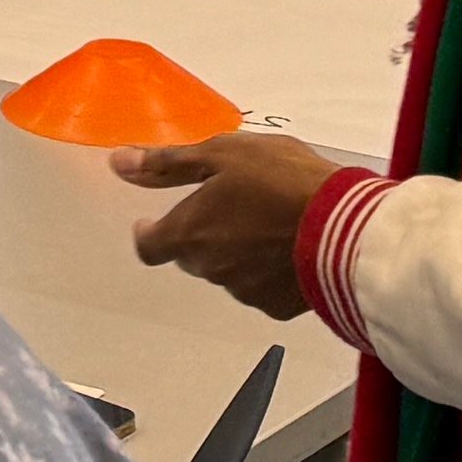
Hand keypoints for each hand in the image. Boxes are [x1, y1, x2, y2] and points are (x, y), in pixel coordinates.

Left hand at [123, 131, 341, 311]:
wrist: (344, 227)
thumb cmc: (281, 181)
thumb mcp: (222, 154)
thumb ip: (168, 163)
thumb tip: (118, 163)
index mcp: (189, 233)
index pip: (150, 246)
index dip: (149, 234)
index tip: (152, 223)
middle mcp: (210, 269)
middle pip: (190, 255)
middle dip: (200, 234)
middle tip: (230, 206)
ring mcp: (245, 292)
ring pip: (226, 271)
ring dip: (234, 251)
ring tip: (266, 222)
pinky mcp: (279, 307)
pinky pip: (260, 288)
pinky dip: (265, 270)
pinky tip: (287, 248)